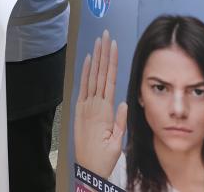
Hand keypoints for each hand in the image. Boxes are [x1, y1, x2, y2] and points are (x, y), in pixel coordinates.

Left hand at [74, 30, 126, 178]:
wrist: (88, 168)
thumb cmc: (105, 156)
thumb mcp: (118, 142)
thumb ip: (120, 121)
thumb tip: (124, 102)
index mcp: (105, 110)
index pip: (109, 79)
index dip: (111, 61)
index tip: (113, 46)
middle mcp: (94, 104)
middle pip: (100, 73)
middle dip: (103, 52)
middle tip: (105, 35)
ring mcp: (85, 105)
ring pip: (91, 76)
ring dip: (94, 58)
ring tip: (98, 42)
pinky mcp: (79, 109)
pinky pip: (82, 87)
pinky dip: (84, 73)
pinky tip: (87, 60)